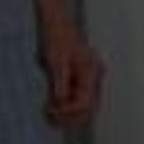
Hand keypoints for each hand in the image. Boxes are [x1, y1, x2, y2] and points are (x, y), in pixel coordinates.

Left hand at [34, 1, 104, 127]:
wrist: (55, 23)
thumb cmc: (54, 38)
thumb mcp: (53, 60)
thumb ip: (59, 82)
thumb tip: (60, 101)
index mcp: (90, 72)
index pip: (84, 102)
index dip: (67, 112)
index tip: (49, 112)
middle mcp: (94, 76)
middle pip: (89, 108)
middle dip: (70, 117)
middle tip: (49, 119)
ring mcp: (89, 78)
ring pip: (85, 106)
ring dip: (68, 114)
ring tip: (48, 116)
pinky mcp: (81, 78)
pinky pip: (78, 98)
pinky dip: (65, 105)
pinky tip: (51, 107)